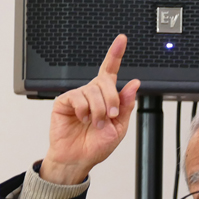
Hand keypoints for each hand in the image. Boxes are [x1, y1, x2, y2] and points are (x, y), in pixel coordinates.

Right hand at [40, 34, 140, 184]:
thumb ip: (125, 105)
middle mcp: (92, 93)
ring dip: (98, 110)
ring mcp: (78, 96)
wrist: (78, 159)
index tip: (122, 39)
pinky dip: (84, 111)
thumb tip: (133, 84)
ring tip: (95, 124)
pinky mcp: (65, 101)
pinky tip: (82, 120)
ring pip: (93, 91)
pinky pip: (78, 98)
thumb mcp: (119, 128)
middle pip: (106, 81)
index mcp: (106, 97)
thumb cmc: (96, 145)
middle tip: (110, 117)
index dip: (116, 54)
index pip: (111, 71)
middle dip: (111, 100)